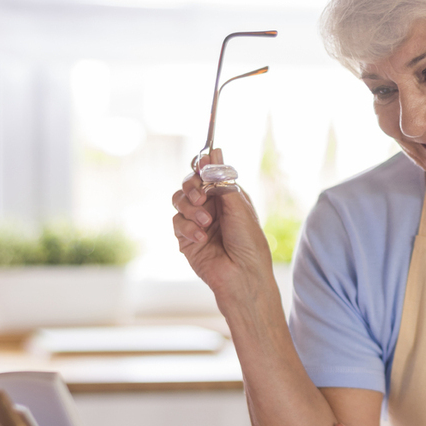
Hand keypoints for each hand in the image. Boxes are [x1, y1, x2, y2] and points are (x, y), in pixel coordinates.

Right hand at [171, 148, 274, 303]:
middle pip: (189, 184)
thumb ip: (222, 180)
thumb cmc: (248, 242)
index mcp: (227, 197)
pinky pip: (177, 222)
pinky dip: (188, 228)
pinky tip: (202, 237)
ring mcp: (197, 222)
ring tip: (206, 222)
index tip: (202, 161)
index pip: (207, 174)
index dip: (202, 166)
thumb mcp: (238, 205)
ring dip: (190, 209)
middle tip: (201, 197)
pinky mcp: (186, 238)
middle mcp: (211, 207)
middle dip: (192, 187)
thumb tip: (215, 151)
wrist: (243, 274)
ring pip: (179, 201)